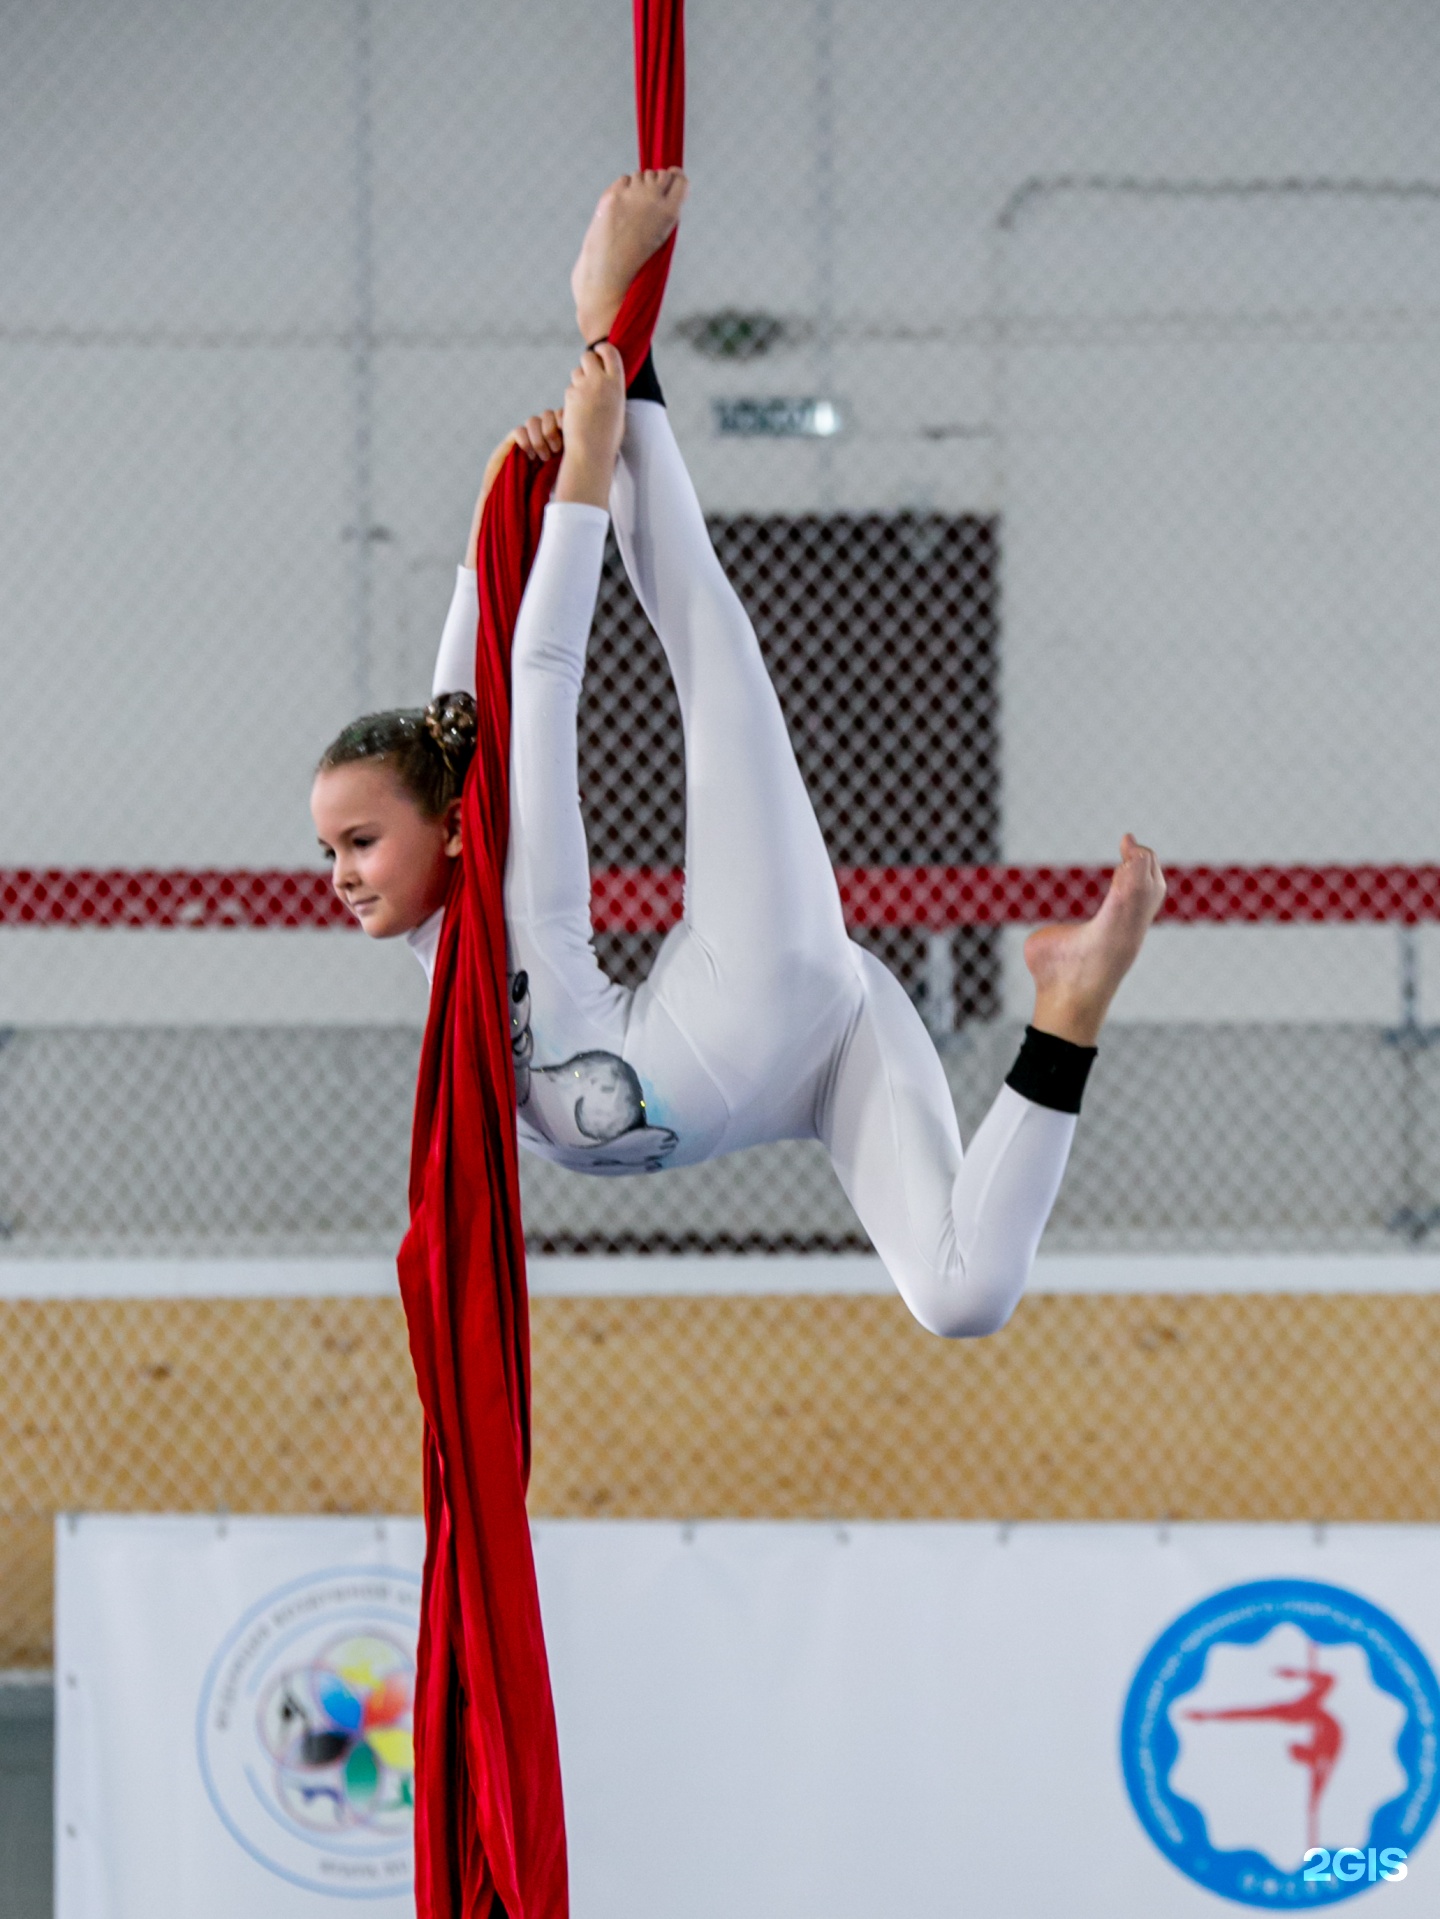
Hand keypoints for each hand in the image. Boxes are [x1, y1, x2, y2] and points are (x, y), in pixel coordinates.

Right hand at [464, 410, 564, 565]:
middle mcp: (541, 446)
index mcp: (557, 453)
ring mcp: (525, 447)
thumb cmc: (539, 514)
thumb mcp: (563, 496)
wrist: (509, 519)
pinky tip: (530, 456)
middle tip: (557, 450)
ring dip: (541, 435)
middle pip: (550, 417)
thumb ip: (575, 487)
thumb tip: (600, 487)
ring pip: (534, 421)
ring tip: (543, 456)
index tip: (571, 443)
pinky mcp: (508, 450)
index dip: (568, 426)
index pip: (563, 424)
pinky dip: (525, 438)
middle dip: (555, 429)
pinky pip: (519, 431)